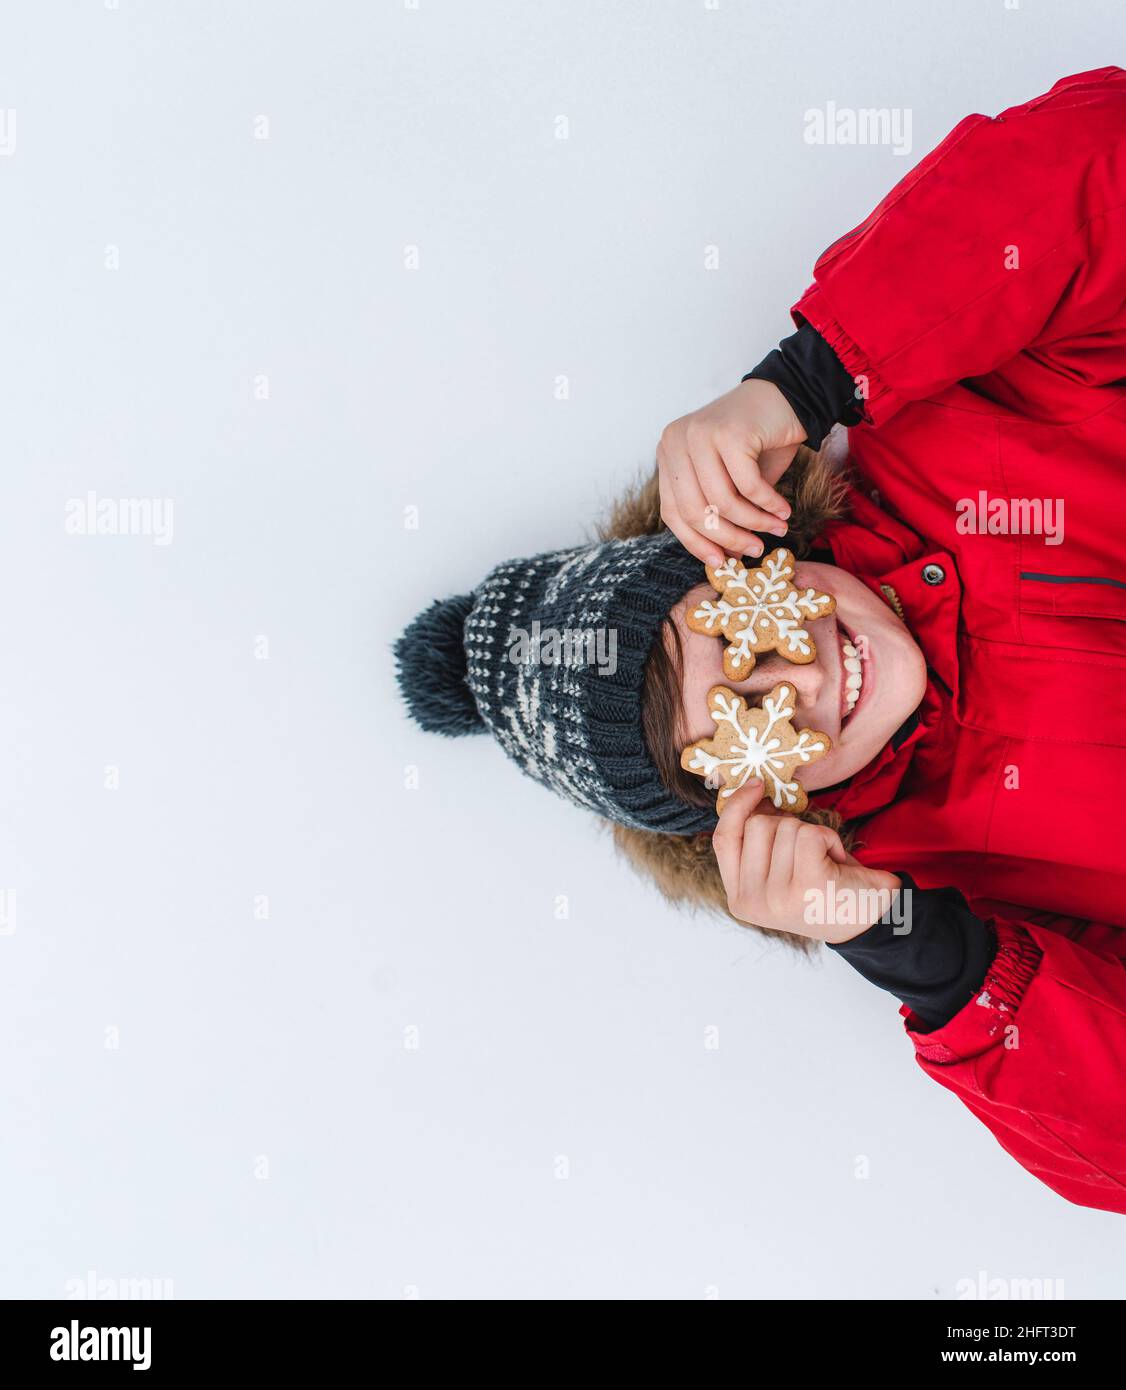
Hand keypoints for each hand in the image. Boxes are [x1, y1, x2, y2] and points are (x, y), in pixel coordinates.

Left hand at [657, 378, 806, 565]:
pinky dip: (768, 503)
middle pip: (694, 511)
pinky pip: (747, 485)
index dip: (696, 543)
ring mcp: (699, 434)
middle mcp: (675, 441)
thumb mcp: (732, 483)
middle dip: (729, 538)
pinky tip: (783, 509)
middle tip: (755, 550)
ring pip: (721, 502)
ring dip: (754, 522)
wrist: (787, 396)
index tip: (721, 562)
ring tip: (777, 528)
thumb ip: (720, 515)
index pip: (672, 512)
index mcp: (668, 453)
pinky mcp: (727, 432)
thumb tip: (722, 558)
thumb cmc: (758, 443)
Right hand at [712, 779, 901, 943]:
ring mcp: (778, 896)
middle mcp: (753, 902)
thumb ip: (756, 843)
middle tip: (809, 851)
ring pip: (785, 826)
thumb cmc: (826, 890)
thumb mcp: (779, 871)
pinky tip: (836, 860)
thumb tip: (751, 792)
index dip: (736, 806)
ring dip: (812, 833)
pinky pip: (810, 834)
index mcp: (741, 899)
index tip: (756, 785)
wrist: (874, 920)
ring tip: (825, 860)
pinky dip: (828, 838)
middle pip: (756, 825)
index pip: (723, 840)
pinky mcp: (808, 885)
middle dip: (787, 824)